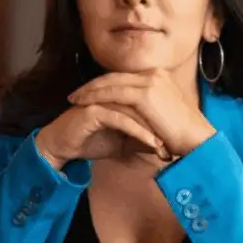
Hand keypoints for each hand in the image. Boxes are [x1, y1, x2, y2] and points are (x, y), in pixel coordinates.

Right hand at [35, 104, 169, 169]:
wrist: (63, 146)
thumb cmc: (91, 141)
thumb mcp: (122, 144)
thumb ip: (140, 141)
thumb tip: (163, 147)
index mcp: (122, 97)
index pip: (149, 106)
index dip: (164, 123)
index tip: (179, 141)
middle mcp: (114, 95)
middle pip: (146, 106)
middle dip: (162, 127)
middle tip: (178, 145)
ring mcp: (104, 99)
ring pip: (136, 112)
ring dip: (153, 131)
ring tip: (166, 147)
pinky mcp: (95, 110)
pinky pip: (122, 120)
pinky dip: (138, 132)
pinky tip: (151, 144)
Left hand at [67, 69, 216, 156]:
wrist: (197, 140)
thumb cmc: (182, 135)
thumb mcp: (162, 115)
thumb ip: (147, 109)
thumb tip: (131, 116)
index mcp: (159, 77)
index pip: (124, 77)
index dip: (104, 84)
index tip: (89, 93)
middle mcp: (153, 74)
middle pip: (114, 76)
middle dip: (92, 85)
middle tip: (75, 94)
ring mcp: (149, 82)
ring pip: (110, 83)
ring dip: (89, 91)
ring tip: (74, 99)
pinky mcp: (144, 94)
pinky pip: (112, 93)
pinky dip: (95, 98)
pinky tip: (83, 105)